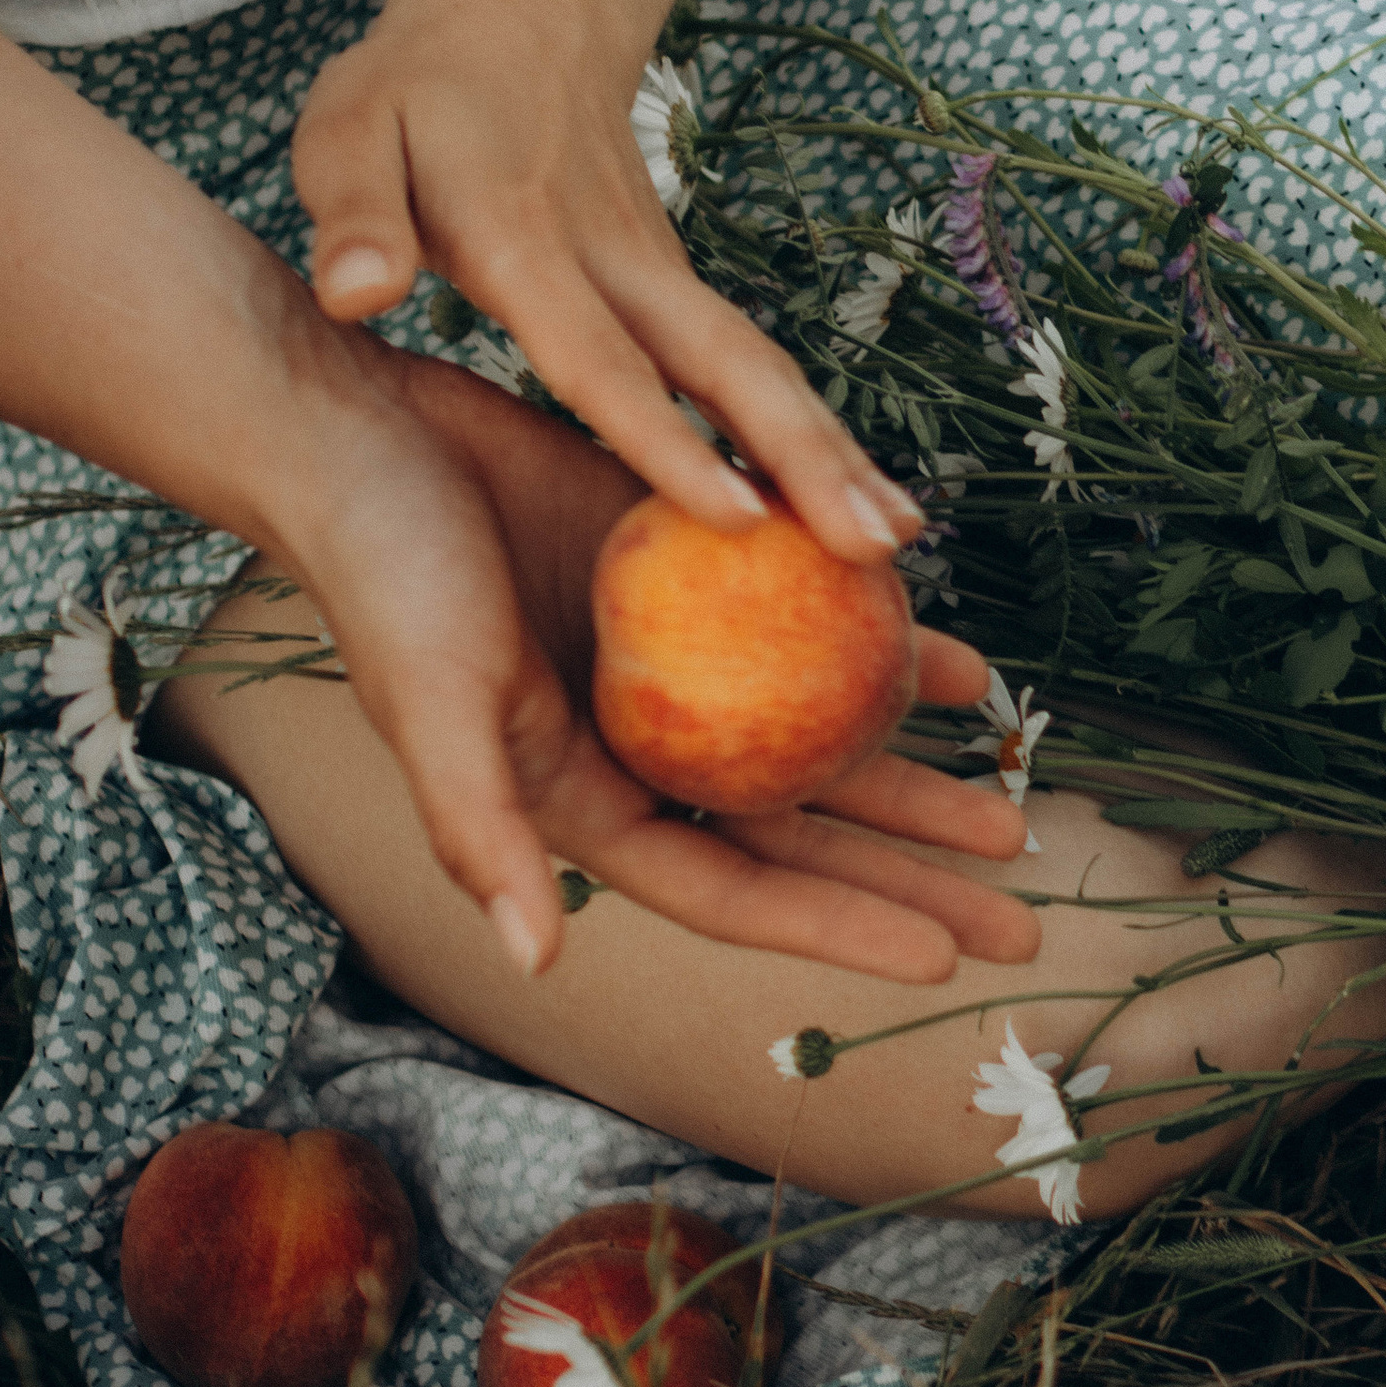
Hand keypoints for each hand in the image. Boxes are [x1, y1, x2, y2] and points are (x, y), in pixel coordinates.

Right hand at [236, 341, 1037, 988]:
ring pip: (818, 738)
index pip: (736, 886)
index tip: (944, 961)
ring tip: (1011, 803)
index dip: (836, 926)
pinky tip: (962, 668)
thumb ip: (482, 834)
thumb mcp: (432, 702)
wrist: (361, 425)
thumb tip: (540, 960)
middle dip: (908, 878)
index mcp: (585, 799)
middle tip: (1024, 914)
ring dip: (913, 774)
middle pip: (801, 833)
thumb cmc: (381, 569)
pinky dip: (882, 644)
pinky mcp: (698, 574)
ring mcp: (676, 665)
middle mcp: (643, 746)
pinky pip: (813, 622)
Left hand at [291, 0, 922, 563]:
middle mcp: (614, 262)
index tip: (733, 515)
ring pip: (756, 367)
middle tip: (876, 545)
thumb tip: (357, 294)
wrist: (523, 10)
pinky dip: (806, 434)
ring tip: (896, 540)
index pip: (598, 356)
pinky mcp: (678, 283)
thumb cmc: (417, 89)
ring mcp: (659, 270)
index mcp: (525, 240)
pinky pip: (747, 366)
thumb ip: (354, 214)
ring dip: (831, 452)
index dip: (664, 438)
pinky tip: (849, 501)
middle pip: (725, 367)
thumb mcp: (349, 129)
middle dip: (804, 459)